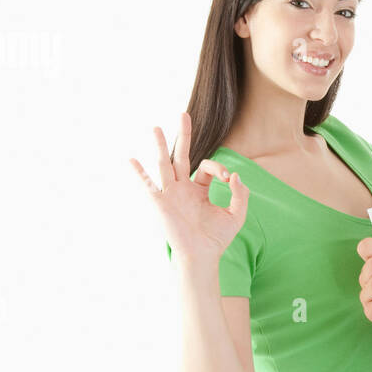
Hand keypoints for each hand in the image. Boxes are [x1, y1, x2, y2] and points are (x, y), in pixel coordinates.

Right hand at [129, 111, 249, 262]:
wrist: (202, 257)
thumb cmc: (217, 238)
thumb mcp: (236, 214)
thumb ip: (240, 194)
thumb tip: (235, 175)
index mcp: (199, 189)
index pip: (207, 167)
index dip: (220, 168)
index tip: (229, 179)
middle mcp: (183, 188)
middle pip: (181, 155)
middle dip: (184, 135)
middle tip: (184, 114)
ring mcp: (170, 194)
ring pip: (164, 164)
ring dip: (161, 145)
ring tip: (156, 127)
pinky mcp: (161, 203)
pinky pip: (148, 185)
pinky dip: (139, 173)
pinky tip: (131, 160)